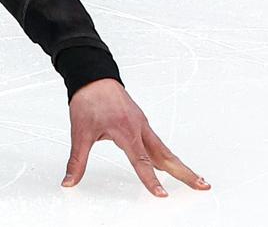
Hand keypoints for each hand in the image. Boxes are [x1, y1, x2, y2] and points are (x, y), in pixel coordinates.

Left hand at [63, 78, 210, 195]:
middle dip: (184, 172)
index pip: (141, 161)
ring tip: (196, 178)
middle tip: (203, 186)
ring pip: (164, 149)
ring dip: (179, 164)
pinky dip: (167, 155)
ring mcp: (142, 124)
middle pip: (165, 156)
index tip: (162, 194)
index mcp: (125, 131)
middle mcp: (139, 128)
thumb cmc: (87, 100)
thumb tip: (69, 181)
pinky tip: (168, 164)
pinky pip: (157, 142)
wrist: (92, 77)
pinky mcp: (140, 122)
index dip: (151, 180)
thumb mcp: (79, 132)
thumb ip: (77, 160)